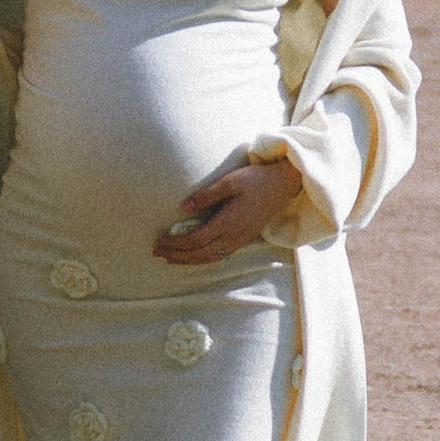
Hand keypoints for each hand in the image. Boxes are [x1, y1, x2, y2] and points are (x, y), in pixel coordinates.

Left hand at [152, 155, 303, 266]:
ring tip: (171, 259)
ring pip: (210, 258)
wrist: (282, 185)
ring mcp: (239, 240)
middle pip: (200, 253)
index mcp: (228, 222)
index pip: (196, 240)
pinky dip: (203, 259)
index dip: (176, 243)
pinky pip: (219, 256)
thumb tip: (183, 207)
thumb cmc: (255, 180)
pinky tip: (194, 257)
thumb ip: (207, 195)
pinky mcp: (243, 240)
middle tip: (157, 252)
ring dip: (188, 260)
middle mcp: (233, 236)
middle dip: (177, 255)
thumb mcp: (230, 182)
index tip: (160, 240)